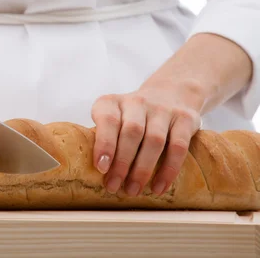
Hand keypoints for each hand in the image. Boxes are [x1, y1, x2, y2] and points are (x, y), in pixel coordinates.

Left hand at [91, 80, 203, 196]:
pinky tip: (159, 187)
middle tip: (115, 187)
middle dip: (122, 163)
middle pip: (131, 132)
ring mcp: (163, 109)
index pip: (108, 119)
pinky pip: (179, 147)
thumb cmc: (132, 116)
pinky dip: (169, 170)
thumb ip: (104, 138)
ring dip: (143, 169)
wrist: (171, 92)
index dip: (104, 144)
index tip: (101, 168)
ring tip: (134, 190)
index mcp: (113, 102)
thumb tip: (96, 174)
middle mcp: (137, 102)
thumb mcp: (113, 118)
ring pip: (154, 140)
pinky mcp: (185, 119)